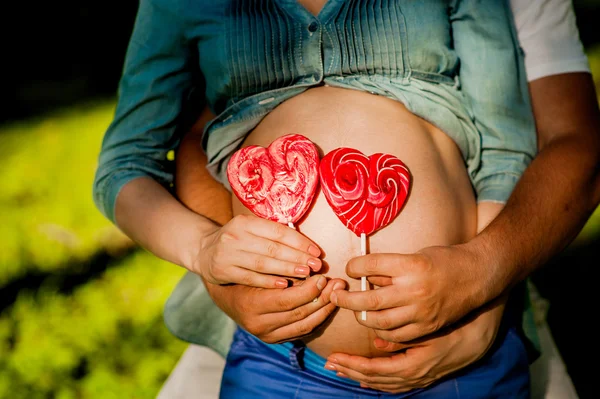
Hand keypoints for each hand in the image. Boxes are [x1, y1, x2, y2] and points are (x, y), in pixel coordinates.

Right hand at [194, 214, 323, 287]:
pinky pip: (249, 277)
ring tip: (304, 274)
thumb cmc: (237, 240)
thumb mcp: (251, 229)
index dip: (299, 241)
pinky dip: (267, 281)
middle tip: (316, 265)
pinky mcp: (222, 270)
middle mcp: (235, 235)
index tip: (316, 252)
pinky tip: (283, 284)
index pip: (278, 231)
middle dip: (297, 257)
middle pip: (272, 248)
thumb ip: (273, 234)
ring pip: (262, 263)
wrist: (204, 250)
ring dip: (286, 269)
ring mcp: (228, 254)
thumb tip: (305, 245)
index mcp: (246, 222)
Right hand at [209, 274, 346, 342]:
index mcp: (252, 305)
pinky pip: (302, 331)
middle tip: (338, 283)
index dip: (309, 289)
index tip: (323, 276)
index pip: (288, 300)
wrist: (226, 294)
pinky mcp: (274, 339)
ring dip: (325, 309)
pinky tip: (328, 304)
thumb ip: (281, 270)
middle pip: (299, 314)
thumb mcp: (257, 268)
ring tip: (337, 293)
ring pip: (304, 325)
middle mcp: (258, 324)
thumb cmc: (244, 273)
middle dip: (323, 298)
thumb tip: (312, 268)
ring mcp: (266, 335)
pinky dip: (318, 318)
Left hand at [323, 296, 505, 392]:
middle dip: (350, 371)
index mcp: (414, 365)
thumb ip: (403, 336)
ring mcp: (419, 378)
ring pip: (383, 383)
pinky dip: (377, 381)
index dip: (352, 364)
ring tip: (341, 369)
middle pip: (375, 379)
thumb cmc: (453, 325)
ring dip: (360, 375)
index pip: (374, 370)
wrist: (480, 333)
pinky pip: (394, 383)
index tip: (335, 356)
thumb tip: (378, 342)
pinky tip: (366, 379)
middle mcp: (415, 377)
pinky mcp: (422, 374)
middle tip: (330, 363)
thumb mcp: (428, 328)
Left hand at [331, 245, 486, 341]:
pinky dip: (381, 331)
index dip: (353, 267)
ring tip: (354, 310)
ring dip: (361, 317)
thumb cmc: (444, 260)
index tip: (349, 268)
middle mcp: (414, 289)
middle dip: (346, 300)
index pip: (370, 266)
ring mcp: (421, 311)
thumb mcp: (415, 255)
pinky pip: (396, 335)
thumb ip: (389, 269)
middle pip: (369, 300)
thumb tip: (363, 276)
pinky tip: (375, 323)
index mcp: (411, 264)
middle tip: (335, 296)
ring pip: (379, 321)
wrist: (478, 275)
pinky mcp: (427, 326)